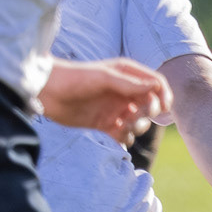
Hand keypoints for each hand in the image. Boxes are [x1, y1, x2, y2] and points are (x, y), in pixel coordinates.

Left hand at [38, 57, 169, 143]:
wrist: (47, 92)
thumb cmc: (74, 78)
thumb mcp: (103, 78)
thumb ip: (128, 84)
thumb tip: (153, 88)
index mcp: (127, 75)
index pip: (156, 84)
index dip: (164, 95)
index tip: (164, 107)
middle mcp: (124, 92)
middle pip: (151, 106)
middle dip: (148, 113)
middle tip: (134, 117)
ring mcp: (115, 109)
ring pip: (139, 122)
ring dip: (136, 126)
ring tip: (121, 125)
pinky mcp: (104, 125)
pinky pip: (124, 135)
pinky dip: (124, 136)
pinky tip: (114, 132)